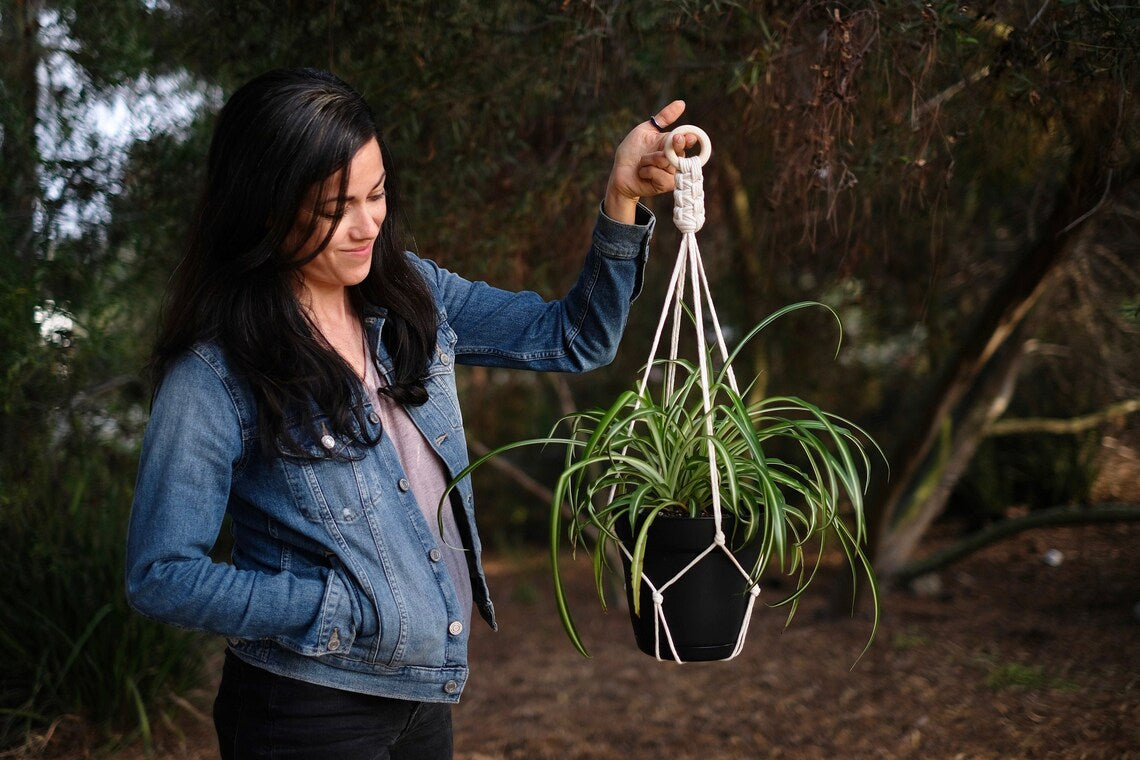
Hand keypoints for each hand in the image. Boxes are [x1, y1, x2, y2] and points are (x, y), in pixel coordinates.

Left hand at [604, 100, 697, 223]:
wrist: (619, 173)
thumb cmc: (631, 152)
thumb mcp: (645, 131)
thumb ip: (663, 118)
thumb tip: (682, 103)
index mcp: (672, 144)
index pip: (688, 139)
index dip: (690, 138)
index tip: (687, 137)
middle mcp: (675, 158)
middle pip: (681, 150)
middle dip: (671, 147)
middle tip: (662, 147)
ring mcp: (672, 172)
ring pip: (668, 162)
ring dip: (650, 160)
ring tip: (641, 162)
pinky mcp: (666, 185)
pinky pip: (662, 175)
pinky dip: (648, 171)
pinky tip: (642, 173)